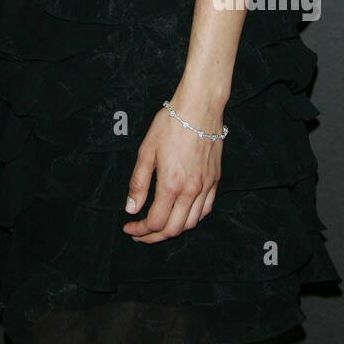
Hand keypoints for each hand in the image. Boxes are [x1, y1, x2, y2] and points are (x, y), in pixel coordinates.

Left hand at [122, 98, 222, 241]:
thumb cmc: (171, 125)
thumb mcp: (146, 151)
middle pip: (173, 229)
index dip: (140, 230)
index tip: (128, 227)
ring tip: (158, 226)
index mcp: (171, 184)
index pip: (155, 222)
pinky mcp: (215, 181)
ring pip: (191, 223)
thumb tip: (131, 209)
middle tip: (140, 233)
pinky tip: (181, 214)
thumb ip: (138, 183)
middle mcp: (191, 190)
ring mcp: (206, 187)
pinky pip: (205, 210)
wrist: (199, 108)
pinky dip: (192, 219)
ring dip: (173, 230)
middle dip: (153, 236)